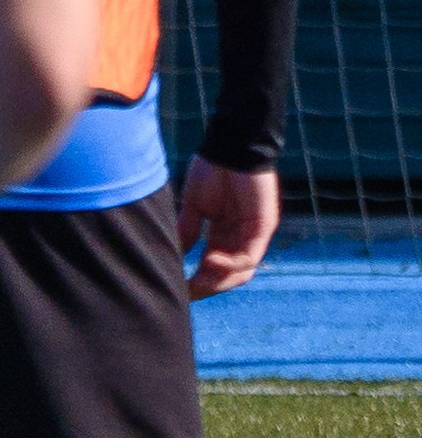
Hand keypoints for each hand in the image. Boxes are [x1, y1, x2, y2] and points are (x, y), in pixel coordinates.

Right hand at [177, 154, 280, 299]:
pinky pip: (249, 256)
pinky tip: (209, 260)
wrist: (231, 145)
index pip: (213, 267)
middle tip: (186, 291)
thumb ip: (188, 230)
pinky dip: (229, 264)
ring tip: (197, 280)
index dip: (197, 280)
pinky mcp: (263, 226)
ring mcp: (254, 233)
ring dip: (218, 281)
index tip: (177, 288)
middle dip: (207, 287)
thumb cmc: (212, 169)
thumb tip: (173, 254)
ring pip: (242, 272)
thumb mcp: (194, 206)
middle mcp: (241, 237)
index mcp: (224, 233)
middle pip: (229, 276)